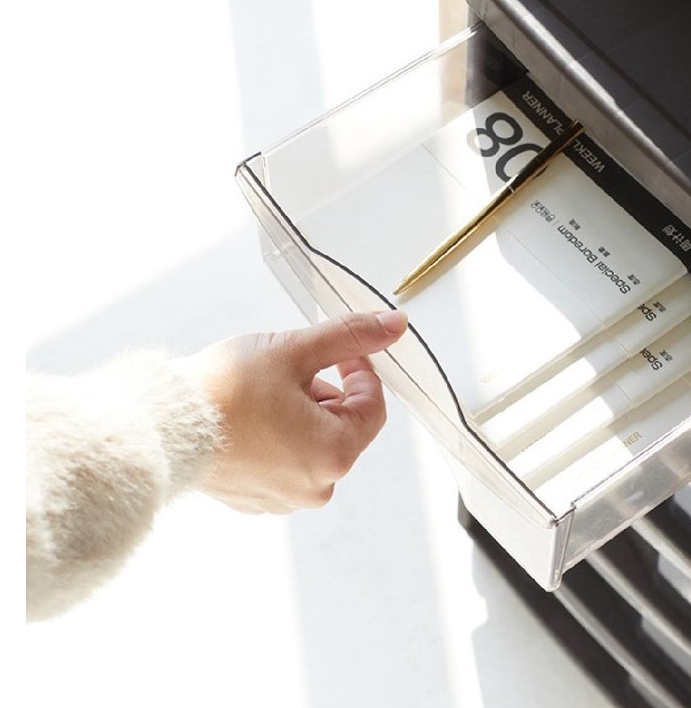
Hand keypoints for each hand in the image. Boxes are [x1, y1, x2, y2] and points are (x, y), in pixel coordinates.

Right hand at [180, 310, 408, 513]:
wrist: (161, 426)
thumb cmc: (224, 392)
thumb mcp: (295, 350)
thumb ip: (350, 336)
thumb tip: (394, 325)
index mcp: (334, 455)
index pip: (372, 406)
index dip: (360, 371)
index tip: (340, 353)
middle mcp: (315, 487)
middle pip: (342, 425)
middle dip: (323, 391)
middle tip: (289, 369)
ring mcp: (283, 498)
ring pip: (312, 441)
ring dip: (299, 412)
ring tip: (261, 392)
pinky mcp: (254, 499)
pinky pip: (283, 460)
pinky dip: (276, 435)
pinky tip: (246, 417)